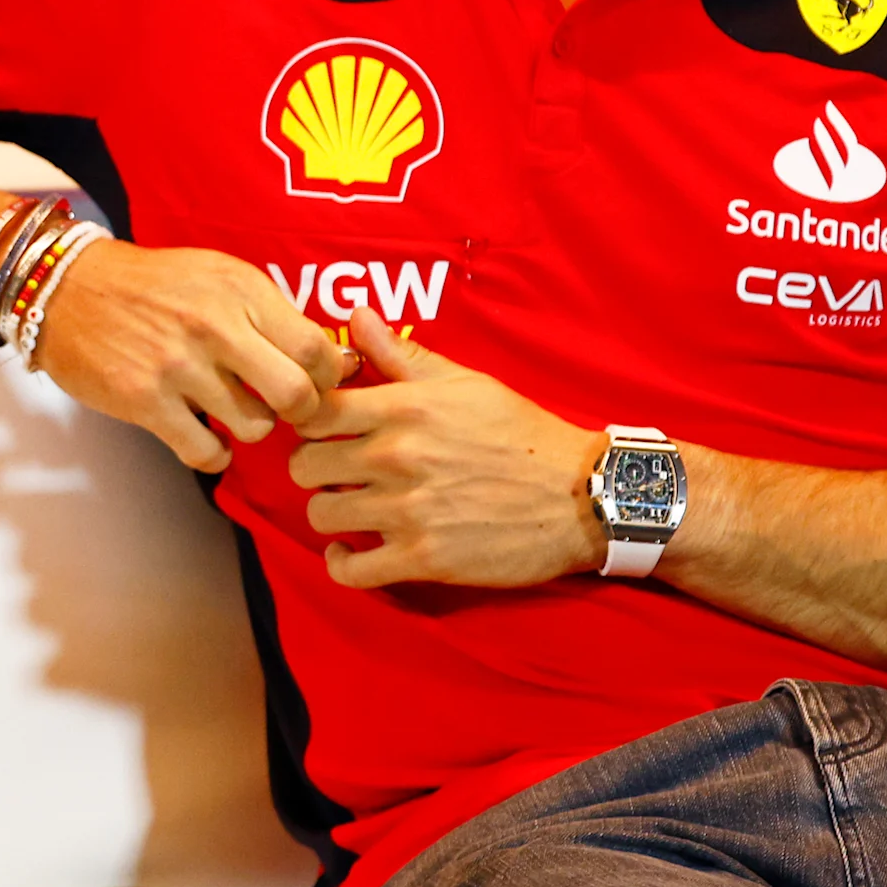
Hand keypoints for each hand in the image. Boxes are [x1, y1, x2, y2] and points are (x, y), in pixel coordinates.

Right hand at [26, 238, 352, 471]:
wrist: (67, 288)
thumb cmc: (152, 285)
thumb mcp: (219, 276)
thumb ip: (269, 313)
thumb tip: (332, 362)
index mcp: (241, 291)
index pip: (316, 349)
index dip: (324, 378)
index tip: (310, 384)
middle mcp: (215, 326)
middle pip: (296, 394)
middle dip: (299, 412)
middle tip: (283, 410)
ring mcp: (178, 366)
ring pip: (254, 427)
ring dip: (249, 428)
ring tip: (229, 413)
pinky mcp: (144, 400)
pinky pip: (204, 452)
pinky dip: (212, 454)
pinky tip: (200, 436)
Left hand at [287, 309, 605, 587]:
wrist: (582, 496)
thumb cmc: (520, 433)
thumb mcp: (463, 383)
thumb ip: (400, 355)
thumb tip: (355, 315)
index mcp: (403, 409)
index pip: (311, 411)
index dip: (306, 420)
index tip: (321, 429)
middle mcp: (397, 458)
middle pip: (304, 465)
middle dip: (315, 467)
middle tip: (336, 469)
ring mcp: (408, 511)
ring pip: (320, 513)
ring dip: (329, 511)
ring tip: (349, 505)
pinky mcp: (423, 558)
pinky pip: (351, 570)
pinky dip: (342, 564)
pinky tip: (350, 552)